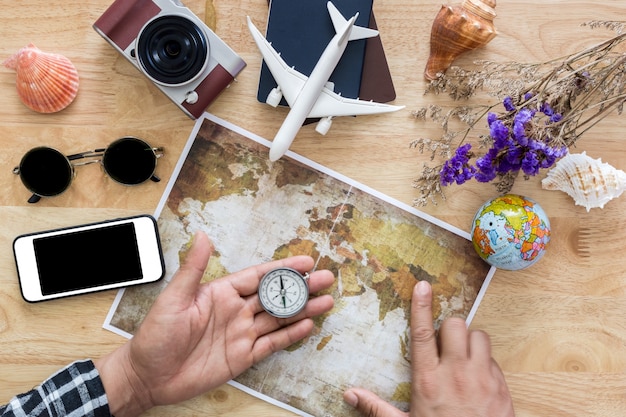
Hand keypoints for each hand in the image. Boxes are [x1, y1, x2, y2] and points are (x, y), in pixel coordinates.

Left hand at [96, 231, 334, 416]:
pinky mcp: (241, 357)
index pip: (259, 276)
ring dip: (302, 310)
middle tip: (326, 279)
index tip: (306, 261)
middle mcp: (235, 310)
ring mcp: (240, 334)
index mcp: (221, 292)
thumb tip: (202, 236)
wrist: (148, 376)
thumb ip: (192, 268)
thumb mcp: (174, 298)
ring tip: (326, 302)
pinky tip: (306, 326)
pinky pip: (271, 345)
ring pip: (278, 319)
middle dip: (301, 287)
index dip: (283, 268)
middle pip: (275, 296)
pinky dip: (289, 336)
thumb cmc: (155, 335)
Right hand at [343, 281, 513, 416]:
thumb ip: (376, 407)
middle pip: (455, 325)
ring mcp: (481, 378)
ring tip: (463, 358)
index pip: (421, 333)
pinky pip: (494, 360)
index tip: (422, 286)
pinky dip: (485, 363)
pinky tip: (478, 378)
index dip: (421, 306)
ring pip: (479, 336)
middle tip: (445, 344)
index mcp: (428, 380)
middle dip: (449, 329)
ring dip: (471, 343)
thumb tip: (349, 394)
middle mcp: (455, 373)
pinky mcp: (501, 386)